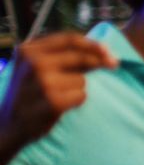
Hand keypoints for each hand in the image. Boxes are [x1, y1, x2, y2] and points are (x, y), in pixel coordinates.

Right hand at [0, 33, 115, 151]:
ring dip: (78, 88)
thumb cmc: (29, 94)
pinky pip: (81, 95)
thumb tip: (104, 51)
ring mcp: (42, 82)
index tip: (109, 51)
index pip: (69, 39)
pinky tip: (59, 107)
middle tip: (113, 65)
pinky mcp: (52, 101)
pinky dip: (76, 102)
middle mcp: (33, 63)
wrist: (7, 126)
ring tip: (58, 96)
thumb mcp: (37, 68)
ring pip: (82, 79)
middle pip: (80, 57)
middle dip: (100, 62)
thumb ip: (63, 56)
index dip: (93, 44)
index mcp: (28, 50)